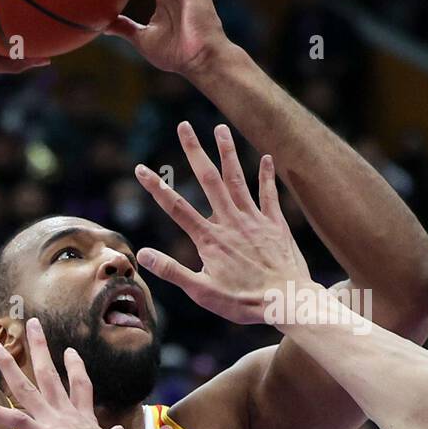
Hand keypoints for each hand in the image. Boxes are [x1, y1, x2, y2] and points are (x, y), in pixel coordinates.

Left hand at [0, 318, 139, 428]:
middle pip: (50, 373)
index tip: (69, 351)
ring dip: (8, 364)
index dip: (74, 366)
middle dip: (39, 347)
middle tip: (32, 324)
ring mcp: (54, 422)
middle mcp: (67, 413)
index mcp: (86, 418)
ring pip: (26, 386)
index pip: (80, 385)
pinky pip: (14, 419)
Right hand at [134, 122, 312, 324]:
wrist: (287, 301)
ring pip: (238, 179)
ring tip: (220, 128)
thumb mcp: (202, 292)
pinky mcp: (276, 224)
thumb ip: (172, 271)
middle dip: (194, 151)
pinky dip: (267, 176)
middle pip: (208, 180)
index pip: (176, 208)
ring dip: (228, 152)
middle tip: (184, 126)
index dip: (156, 188)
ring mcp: (254, 220)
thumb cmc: (244, 302)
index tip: (140, 169)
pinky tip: (267, 157)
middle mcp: (231, 222)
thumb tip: (143, 254)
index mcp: (210, 239)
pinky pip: (269, 194)